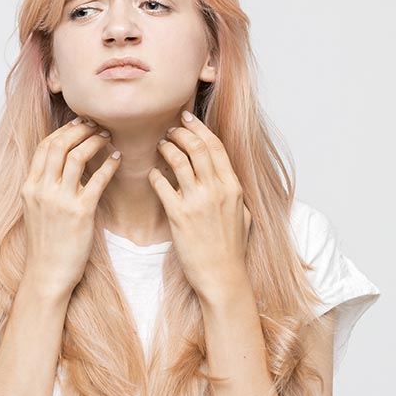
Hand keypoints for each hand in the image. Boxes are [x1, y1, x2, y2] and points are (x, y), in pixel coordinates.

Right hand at [21, 116, 120, 293]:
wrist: (47, 273)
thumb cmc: (45, 244)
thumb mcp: (35, 210)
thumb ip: (44, 187)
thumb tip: (60, 167)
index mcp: (29, 187)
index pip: (44, 147)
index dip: (63, 131)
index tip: (79, 124)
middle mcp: (42, 190)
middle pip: (60, 145)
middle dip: (80, 130)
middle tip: (96, 125)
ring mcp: (60, 200)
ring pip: (76, 156)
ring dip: (94, 142)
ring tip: (107, 137)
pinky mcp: (80, 213)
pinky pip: (97, 180)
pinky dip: (108, 165)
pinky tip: (117, 159)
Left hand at [148, 110, 250, 296]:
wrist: (222, 276)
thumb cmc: (231, 249)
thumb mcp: (242, 215)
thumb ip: (233, 193)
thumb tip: (226, 178)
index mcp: (233, 187)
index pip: (216, 147)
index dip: (199, 128)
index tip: (188, 119)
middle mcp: (217, 190)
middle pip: (197, 147)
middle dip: (181, 132)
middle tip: (170, 129)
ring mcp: (197, 202)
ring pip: (178, 161)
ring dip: (167, 148)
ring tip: (160, 145)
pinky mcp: (179, 216)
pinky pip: (162, 185)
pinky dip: (155, 175)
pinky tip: (152, 173)